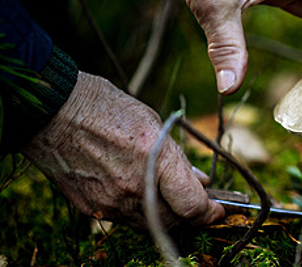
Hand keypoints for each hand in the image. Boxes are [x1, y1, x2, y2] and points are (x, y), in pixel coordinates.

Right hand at [20, 71, 224, 228]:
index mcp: (154, 159)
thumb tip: (198, 180)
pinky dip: (139, 211)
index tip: (218, 210)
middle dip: (190, 216)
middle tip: (197, 204)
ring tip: (168, 196)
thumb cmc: (106, 107)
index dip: (211, 213)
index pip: (192, 206)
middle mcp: (133, 187)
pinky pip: (124, 219)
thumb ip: (177, 158)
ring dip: (165, 215)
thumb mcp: (154, 123)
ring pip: (149, 225)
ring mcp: (109, 202)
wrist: (52, 111)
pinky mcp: (91, 208)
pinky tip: (140, 193)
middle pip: (174, 222)